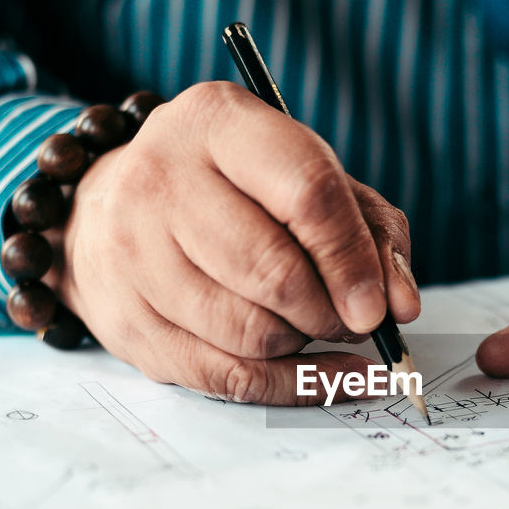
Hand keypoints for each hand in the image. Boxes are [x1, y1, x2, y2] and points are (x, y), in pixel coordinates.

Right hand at [45, 82, 419, 402]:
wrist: (109, 207)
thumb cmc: (230, 189)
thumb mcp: (306, 174)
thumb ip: (370, 229)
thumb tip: (400, 305)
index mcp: (218, 123)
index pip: (307, 195)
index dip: (353, 260)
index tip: (379, 305)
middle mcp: (162, 179)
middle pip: (275, 273)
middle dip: (330, 313)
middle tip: (352, 320)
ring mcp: (133, 253)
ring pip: (250, 333)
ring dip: (303, 344)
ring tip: (314, 326)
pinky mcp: (125, 320)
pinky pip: (225, 377)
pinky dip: (288, 386)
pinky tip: (322, 373)